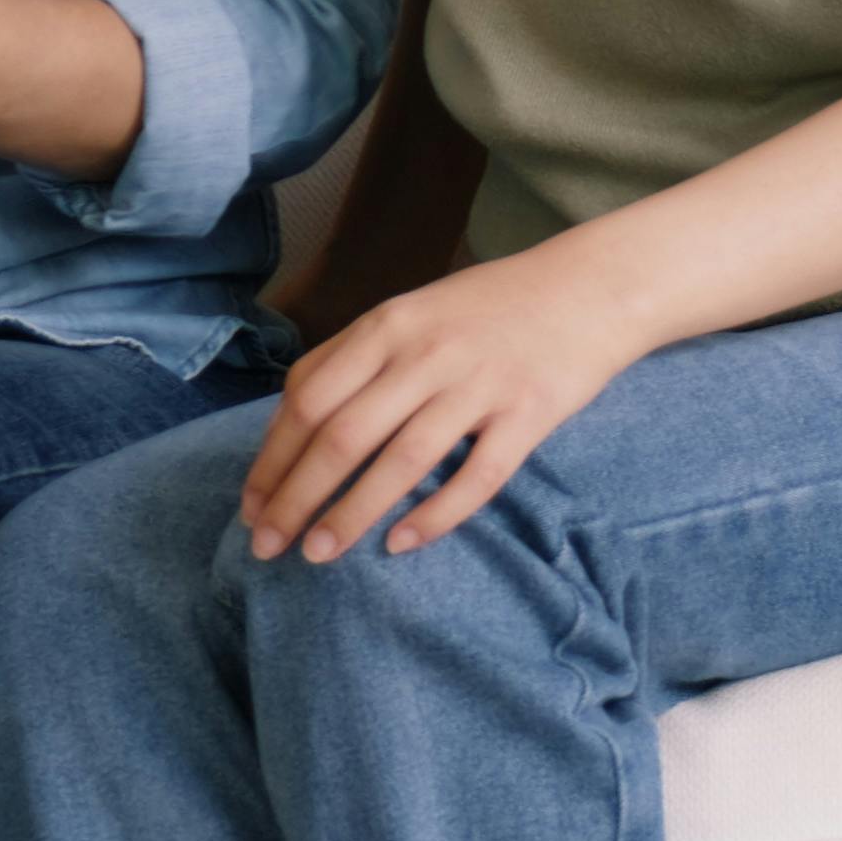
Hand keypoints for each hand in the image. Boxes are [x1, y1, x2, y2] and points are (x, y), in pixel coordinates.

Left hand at [237, 247, 659, 563]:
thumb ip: (354, 357)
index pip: (308, 398)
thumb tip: (290, 420)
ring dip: (351, 514)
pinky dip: (435, 515)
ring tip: (318, 555)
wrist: (589, 285)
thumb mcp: (411, 311)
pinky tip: (400, 544)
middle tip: (268, 546)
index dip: (272, 457)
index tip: (251, 505)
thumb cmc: (489, 306)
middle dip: (295, 497)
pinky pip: (476, 477)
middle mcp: (426, 353)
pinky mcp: (528, 415)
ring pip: (400, 462)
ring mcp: (479, 384)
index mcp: (388, 325)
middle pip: (342, 436)